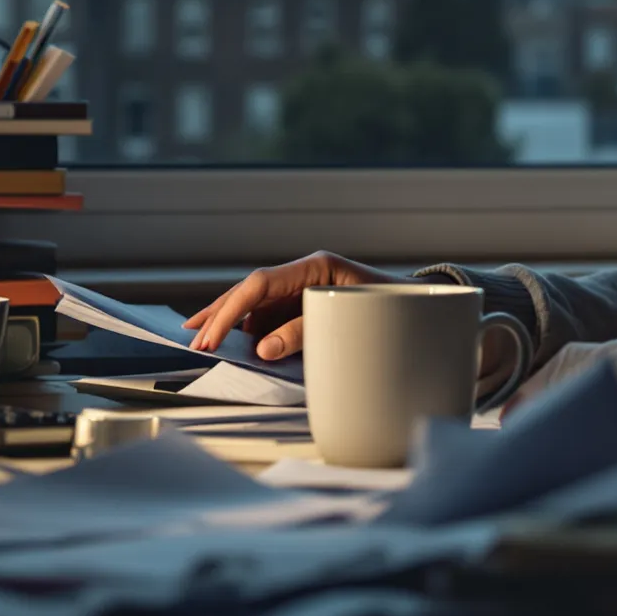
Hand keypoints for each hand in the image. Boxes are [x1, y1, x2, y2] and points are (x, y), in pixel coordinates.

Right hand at [180, 251, 405, 358]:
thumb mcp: (347, 321)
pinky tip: (228, 341)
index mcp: (316, 267)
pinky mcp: (304, 306)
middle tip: (195, 340)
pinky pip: (269, 315)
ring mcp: (303, 289)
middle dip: (220, 315)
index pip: (260, 283)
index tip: (212, 336)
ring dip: (228, 321)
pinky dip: (248, 329)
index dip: (231, 309)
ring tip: (199, 339)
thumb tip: (263, 348)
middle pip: (251, 290)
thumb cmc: (391, 311)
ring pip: (255, 303)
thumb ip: (303, 333)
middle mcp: (305, 274)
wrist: (421, 311)